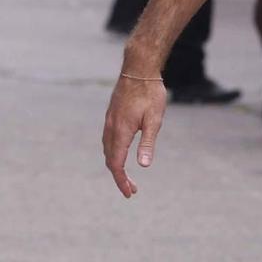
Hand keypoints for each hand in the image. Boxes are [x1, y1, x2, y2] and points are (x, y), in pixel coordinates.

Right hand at [102, 74, 165, 197]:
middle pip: (110, 160)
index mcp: (121, 131)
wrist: (138, 68)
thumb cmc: (150, 93)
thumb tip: (144, 166)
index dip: (121, 180)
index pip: (117, 164)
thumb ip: (147, 143)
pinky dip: (113, 153)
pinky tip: (121, 154)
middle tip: (131, 190)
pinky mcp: (111, 115)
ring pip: (107, 150)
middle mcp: (111, 128)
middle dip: (119, 177)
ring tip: (127, 176)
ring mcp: (109, 121)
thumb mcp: (154, 120)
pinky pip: (107, 140)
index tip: (129, 193)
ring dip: (116, 165)